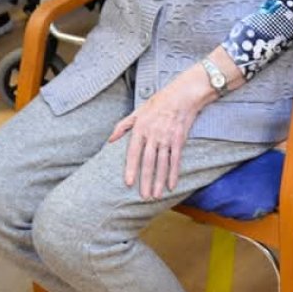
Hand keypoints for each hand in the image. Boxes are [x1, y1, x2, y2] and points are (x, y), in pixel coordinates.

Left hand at [109, 67, 215, 199]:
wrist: (182, 95)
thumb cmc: (159, 102)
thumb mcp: (137, 111)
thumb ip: (123, 126)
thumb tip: (110, 140)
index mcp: (141, 128)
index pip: (134, 152)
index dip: (131, 168)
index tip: (129, 183)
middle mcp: (153, 134)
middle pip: (149, 162)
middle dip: (146, 180)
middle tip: (144, 196)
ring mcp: (167, 138)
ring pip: (162, 164)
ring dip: (160, 181)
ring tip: (156, 195)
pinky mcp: (179, 139)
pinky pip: (176, 160)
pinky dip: (174, 173)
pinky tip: (172, 185)